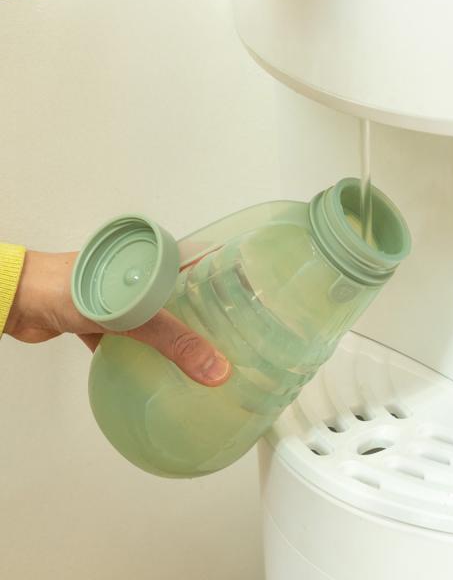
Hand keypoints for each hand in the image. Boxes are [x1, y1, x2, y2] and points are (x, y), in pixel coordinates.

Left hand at [5, 251, 230, 386]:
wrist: (17, 301)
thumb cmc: (64, 285)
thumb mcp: (129, 313)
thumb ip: (170, 339)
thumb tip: (212, 366)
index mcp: (155, 257)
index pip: (203, 259)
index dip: (230, 275)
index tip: (254, 296)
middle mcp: (143, 275)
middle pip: (186, 293)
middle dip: (208, 313)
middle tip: (234, 335)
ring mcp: (124, 298)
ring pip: (160, 318)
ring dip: (177, 336)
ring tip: (205, 355)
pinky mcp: (106, 320)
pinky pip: (133, 339)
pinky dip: (144, 354)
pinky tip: (159, 370)